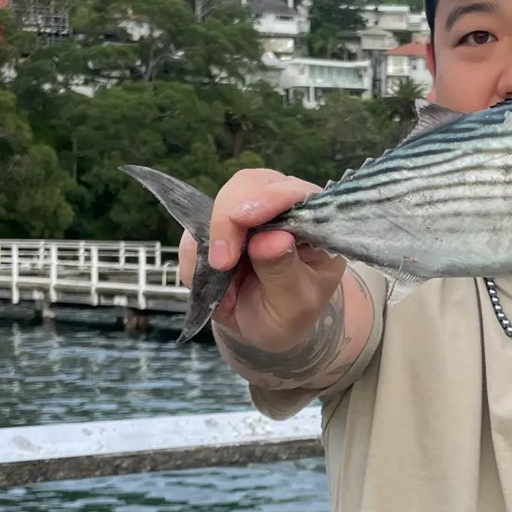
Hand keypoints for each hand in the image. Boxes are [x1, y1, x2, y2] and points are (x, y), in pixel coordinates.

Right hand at [179, 169, 344, 352]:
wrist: (265, 327)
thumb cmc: (290, 313)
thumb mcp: (295, 304)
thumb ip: (284, 271)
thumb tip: (272, 239)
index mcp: (315, 222)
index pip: (296, 192)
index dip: (269, 198)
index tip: (243, 218)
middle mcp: (284, 206)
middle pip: (251, 184)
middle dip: (229, 218)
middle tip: (222, 262)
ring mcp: (251, 210)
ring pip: (223, 199)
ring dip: (212, 236)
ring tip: (219, 273)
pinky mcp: (221, 223)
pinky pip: (198, 225)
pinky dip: (196, 252)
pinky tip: (211, 278)